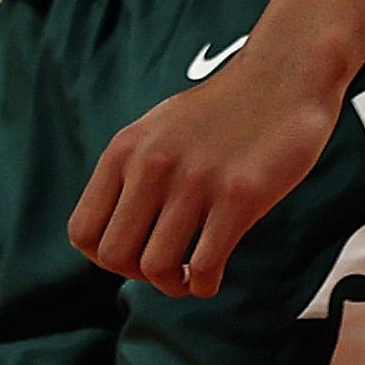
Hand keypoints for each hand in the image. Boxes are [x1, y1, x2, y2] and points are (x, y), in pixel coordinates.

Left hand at [68, 35, 344, 298]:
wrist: (281, 78)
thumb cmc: (221, 112)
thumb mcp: (157, 130)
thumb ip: (132, 172)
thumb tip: (113, 230)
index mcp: (125, 150)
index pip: (83, 231)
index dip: (105, 257)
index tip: (136, 254)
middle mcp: (152, 164)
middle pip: (114, 256)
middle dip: (137, 276)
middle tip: (167, 269)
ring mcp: (195, 180)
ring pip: (156, 267)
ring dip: (173, 286)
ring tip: (191, 277)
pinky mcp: (239, 196)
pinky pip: (205, 266)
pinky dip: (204, 285)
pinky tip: (212, 276)